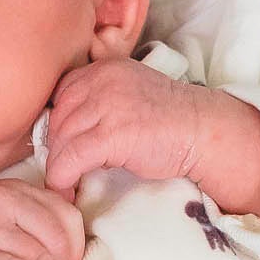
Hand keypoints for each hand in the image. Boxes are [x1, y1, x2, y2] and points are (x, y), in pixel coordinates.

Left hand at [43, 57, 220, 205]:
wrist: (203, 131)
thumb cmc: (169, 121)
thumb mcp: (129, 96)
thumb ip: (99, 103)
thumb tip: (65, 134)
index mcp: (104, 69)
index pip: (61, 95)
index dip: (56, 125)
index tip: (64, 147)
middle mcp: (102, 81)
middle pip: (57, 118)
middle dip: (56, 148)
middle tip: (65, 169)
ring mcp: (107, 106)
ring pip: (60, 140)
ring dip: (58, 167)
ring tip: (66, 183)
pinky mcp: (113, 134)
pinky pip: (71, 159)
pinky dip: (62, 178)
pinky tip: (68, 190)